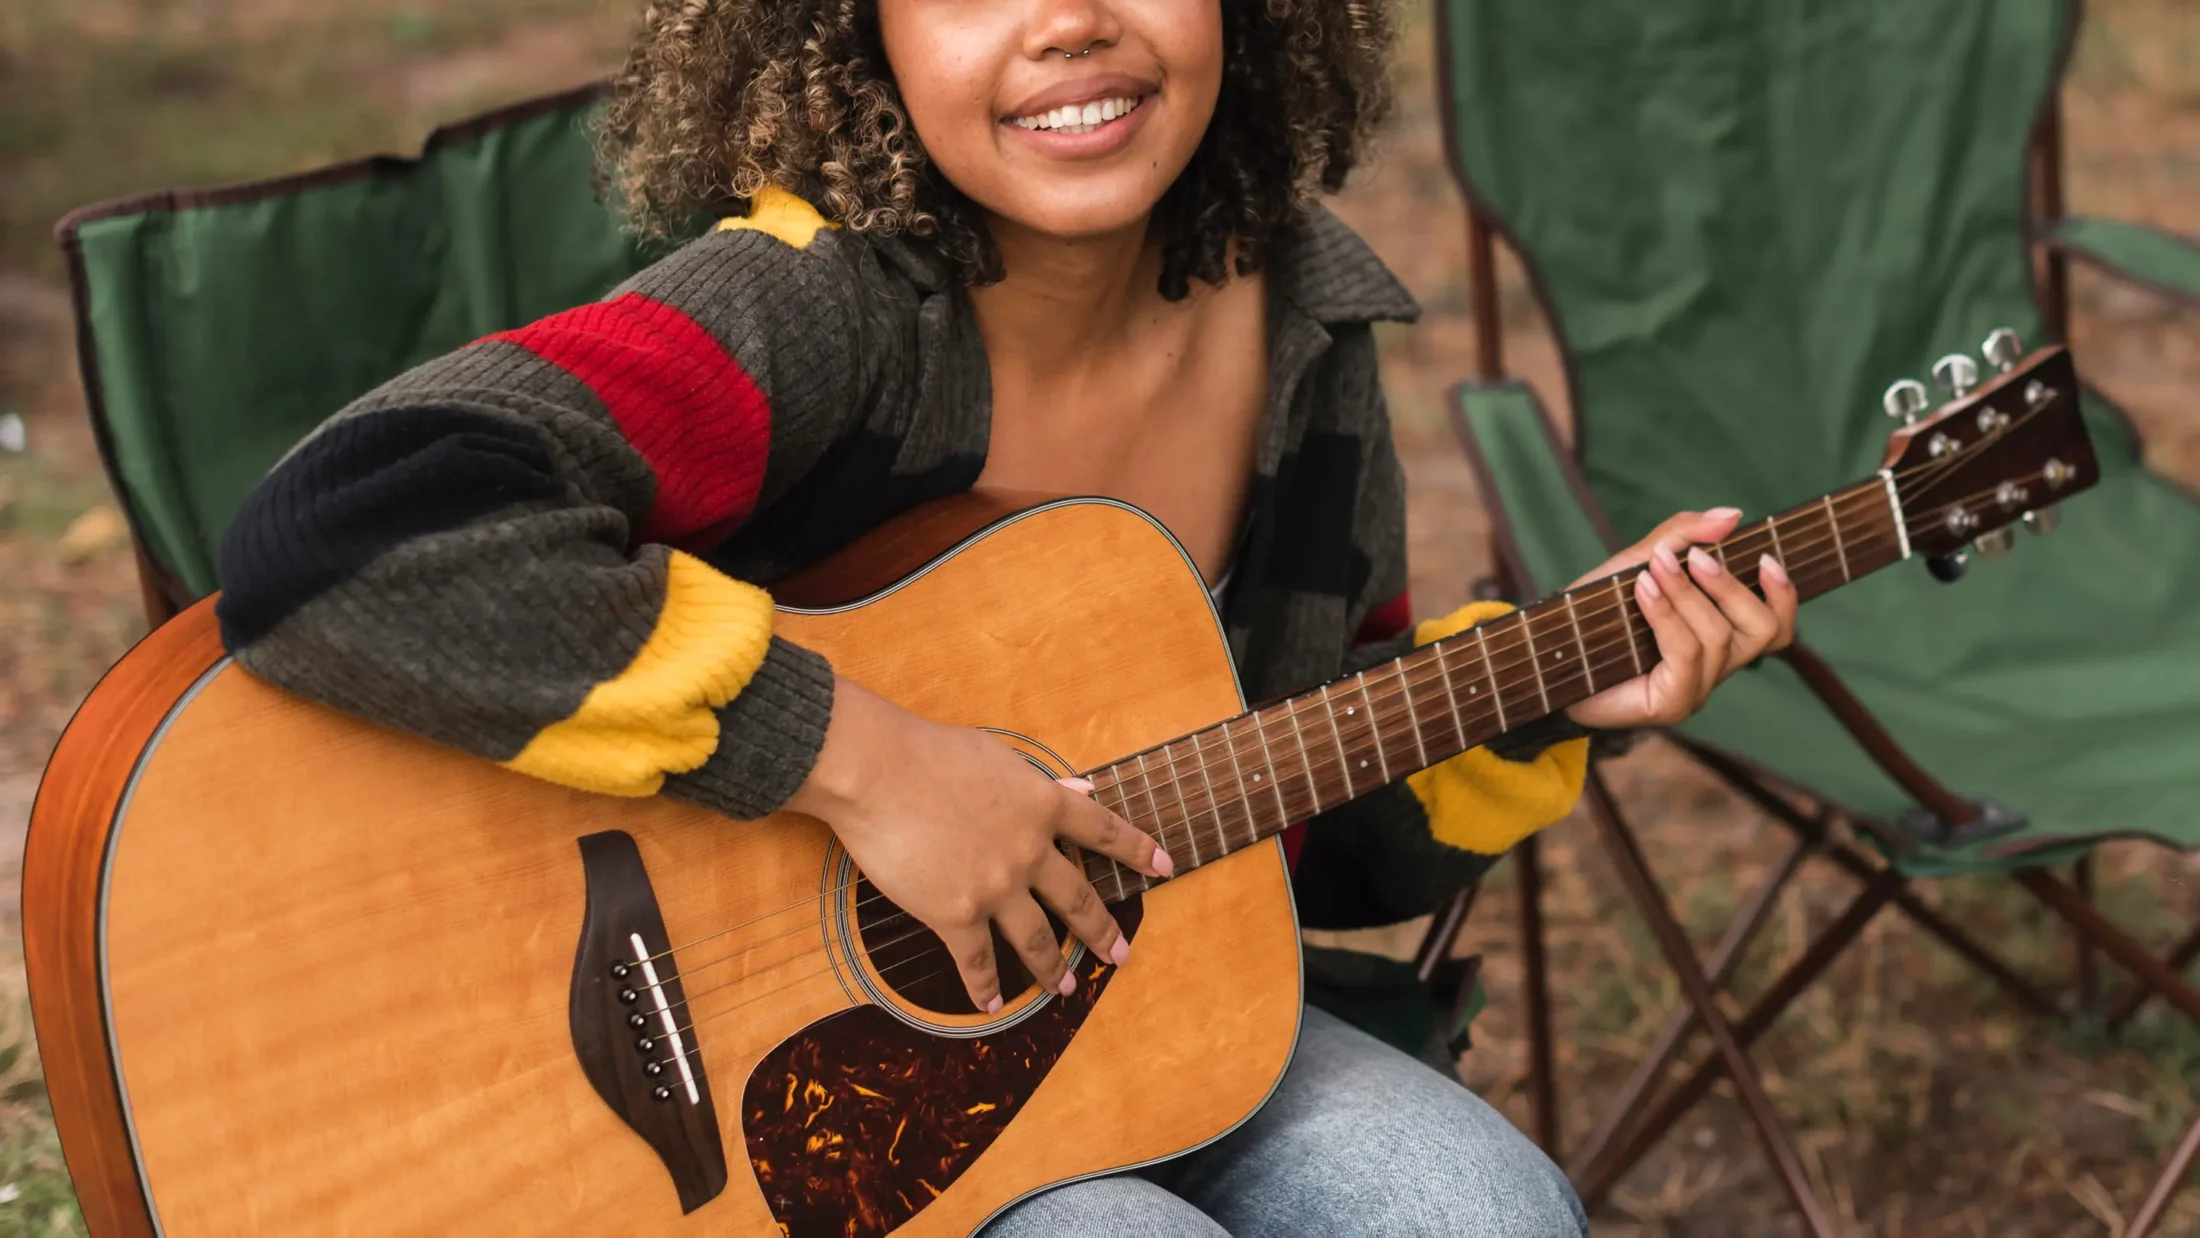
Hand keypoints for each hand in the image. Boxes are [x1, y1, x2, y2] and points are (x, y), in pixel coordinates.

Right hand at [785, 678, 1169, 1012]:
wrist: (877, 771)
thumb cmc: (929, 751)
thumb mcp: (997, 756)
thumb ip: (1040, 780)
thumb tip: (1080, 790)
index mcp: (1043, 805)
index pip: (1104, 830)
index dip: (1138, 849)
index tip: (1165, 865)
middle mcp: (1030, 852)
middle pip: (1078, 898)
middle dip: (1102, 931)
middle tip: (1120, 955)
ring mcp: (996, 887)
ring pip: (1035, 939)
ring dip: (1051, 969)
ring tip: (1062, 988)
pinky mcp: (955, 914)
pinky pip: (977, 962)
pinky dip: (985, 988)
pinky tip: (993, 1006)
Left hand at [1562, 508, 1798, 730]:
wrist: (1548, 655)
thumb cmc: (1595, 613)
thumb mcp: (1637, 562)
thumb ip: (1681, 537)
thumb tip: (1731, 515)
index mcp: (1720, 636)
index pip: (1777, 627)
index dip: (1783, 595)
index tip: (1764, 558)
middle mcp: (1716, 666)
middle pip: (1761, 630)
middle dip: (1729, 586)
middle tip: (1694, 557)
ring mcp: (1696, 689)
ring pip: (1718, 637)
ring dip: (1686, 595)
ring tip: (1652, 569)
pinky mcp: (1672, 704)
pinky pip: (1685, 655)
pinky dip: (1667, 616)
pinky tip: (1643, 591)